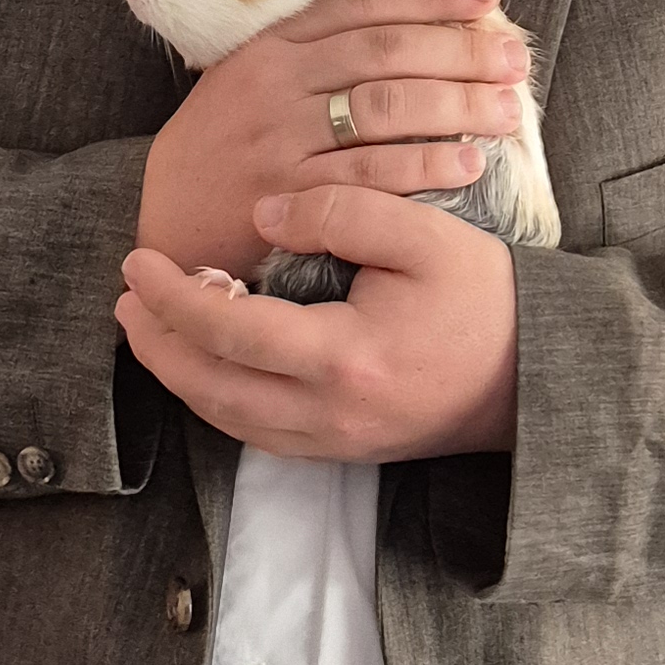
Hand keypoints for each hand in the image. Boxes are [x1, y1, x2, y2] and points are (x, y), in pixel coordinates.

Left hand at [116, 186, 517, 461]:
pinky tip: (206, 363)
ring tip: (149, 327)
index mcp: (344, 358)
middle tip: (124, 298)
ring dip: (178, 374)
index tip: (138, 261)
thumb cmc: (488, 301)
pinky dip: (216, 398)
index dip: (171, 297)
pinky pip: (256, 433)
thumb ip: (341, 214)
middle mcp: (329, 414)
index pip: (228, 331)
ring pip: (226, 419)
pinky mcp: (342, 451)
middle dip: (154, 344)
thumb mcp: (426, 234)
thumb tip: (262, 216)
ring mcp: (334, 442)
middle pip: (209, 390)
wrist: (540, 377)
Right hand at [137, 0, 528, 280]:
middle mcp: (275, 84)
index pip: (361, 2)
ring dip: (457, 104)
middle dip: (461, 50)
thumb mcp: (248, 83)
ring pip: (385, 107)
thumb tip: (403, 24)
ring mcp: (280, 139)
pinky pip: (369, 174)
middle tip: (516, 59)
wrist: (163, 223)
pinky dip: (424, 165)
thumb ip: (310, 54)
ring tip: (507, 110)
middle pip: (385, 51)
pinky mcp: (288, 196)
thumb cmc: (221, 150)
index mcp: (270, 46)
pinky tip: (467, 162)